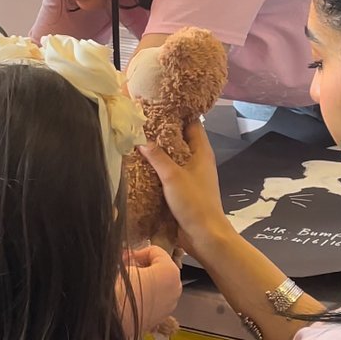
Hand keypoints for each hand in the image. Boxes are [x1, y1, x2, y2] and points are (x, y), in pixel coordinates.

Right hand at [119, 245, 181, 337]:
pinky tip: (133, 297)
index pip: (154, 250)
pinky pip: (157, 298)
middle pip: (160, 267)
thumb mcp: (125, 267)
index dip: (137, 252)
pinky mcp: (162, 316)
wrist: (117, 324)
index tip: (126, 258)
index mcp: (170, 271)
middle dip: (143, 266)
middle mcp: (175, 288)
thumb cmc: (122, 294)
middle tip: (127, 268)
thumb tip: (130, 261)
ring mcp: (170, 304)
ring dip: (146, 280)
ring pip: (159, 284)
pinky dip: (147, 295)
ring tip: (129, 283)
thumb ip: (132, 260)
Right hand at [138, 121, 229, 256]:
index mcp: (201, 151)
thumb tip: (141, 139)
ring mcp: (191, 175)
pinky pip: (169, 172)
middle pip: (180, 139)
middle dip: (162, 132)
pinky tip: (141, 165)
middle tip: (140, 122)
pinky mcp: (183, 189)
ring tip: (137, 139)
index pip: (192, 123)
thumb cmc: (193, 202)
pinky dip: (158, 168)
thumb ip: (157, 157)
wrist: (204, 235)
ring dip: (159, 151)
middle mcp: (197, 160)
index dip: (178, 113)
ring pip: (174, 156)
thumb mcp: (172, 176)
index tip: (159, 104)